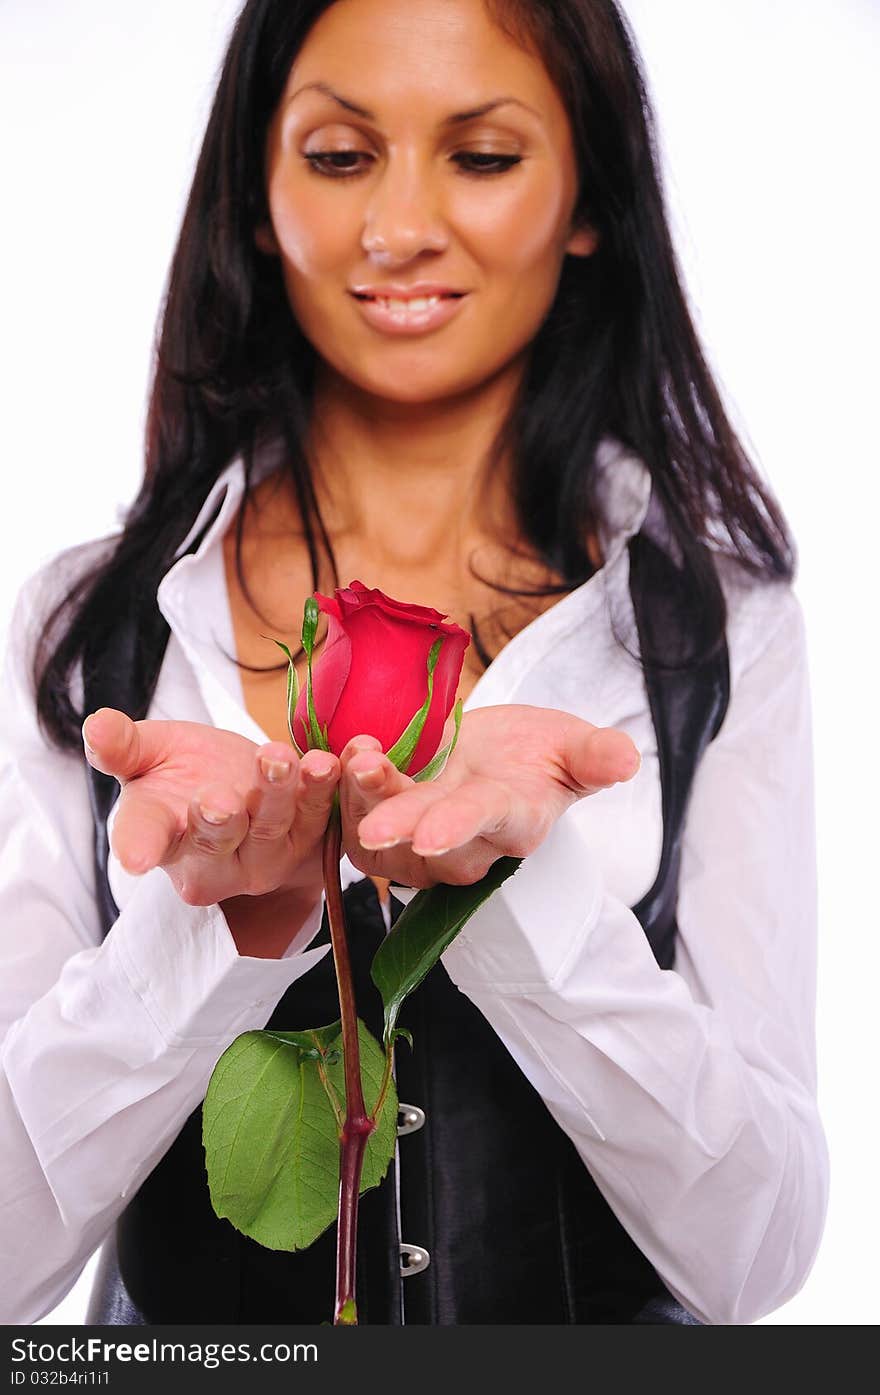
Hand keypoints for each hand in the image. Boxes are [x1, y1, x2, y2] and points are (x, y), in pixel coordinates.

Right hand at [82, 707, 341, 906]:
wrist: (241, 780)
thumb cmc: (185, 773)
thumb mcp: (150, 755)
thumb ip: (123, 747)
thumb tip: (96, 726)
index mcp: (162, 838)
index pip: (145, 842)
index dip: (139, 847)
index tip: (136, 857)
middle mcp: (212, 861)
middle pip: (215, 843)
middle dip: (218, 822)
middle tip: (217, 799)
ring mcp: (262, 857)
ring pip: (270, 828)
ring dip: (276, 793)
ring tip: (276, 757)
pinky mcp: (307, 841)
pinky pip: (318, 817)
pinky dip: (323, 790)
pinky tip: (327, 762)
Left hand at [336, 704, 640, 888]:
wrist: (500, 757)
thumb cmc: (540, 754)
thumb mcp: (575, 746)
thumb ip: (597, 756)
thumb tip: (627, 758)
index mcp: (513, 820)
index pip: (485, 826)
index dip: (461, 827)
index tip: (434, 831)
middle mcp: (464, 842)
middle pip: (426, 844)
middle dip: (398, 819)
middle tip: (371, 794)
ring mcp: (420, 839)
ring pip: (383, 842)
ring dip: (362, 801)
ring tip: (356, 756)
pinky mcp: (386, 823)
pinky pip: (355, 822)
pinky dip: (342, 796)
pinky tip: (339, 757)